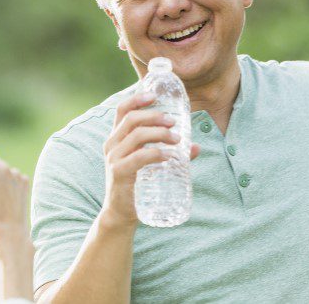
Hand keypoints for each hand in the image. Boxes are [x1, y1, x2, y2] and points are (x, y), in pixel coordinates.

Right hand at [100, 92, 199, 226]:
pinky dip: (156, 153)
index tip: (154, 95)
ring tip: (177, 139)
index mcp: (116, 138)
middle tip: (174, 121)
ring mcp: (114, 159)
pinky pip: (139, 157)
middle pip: (131, 119)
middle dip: (155, 116)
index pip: (121, 111)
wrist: (121, 213)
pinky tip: (169, 156)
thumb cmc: (136, 185)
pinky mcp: (119, 173)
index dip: (136, 99)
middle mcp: (112, 145)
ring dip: (159, 133)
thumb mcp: (149, 164)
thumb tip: (196, 147)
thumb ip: (170, 153)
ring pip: (136, 135)